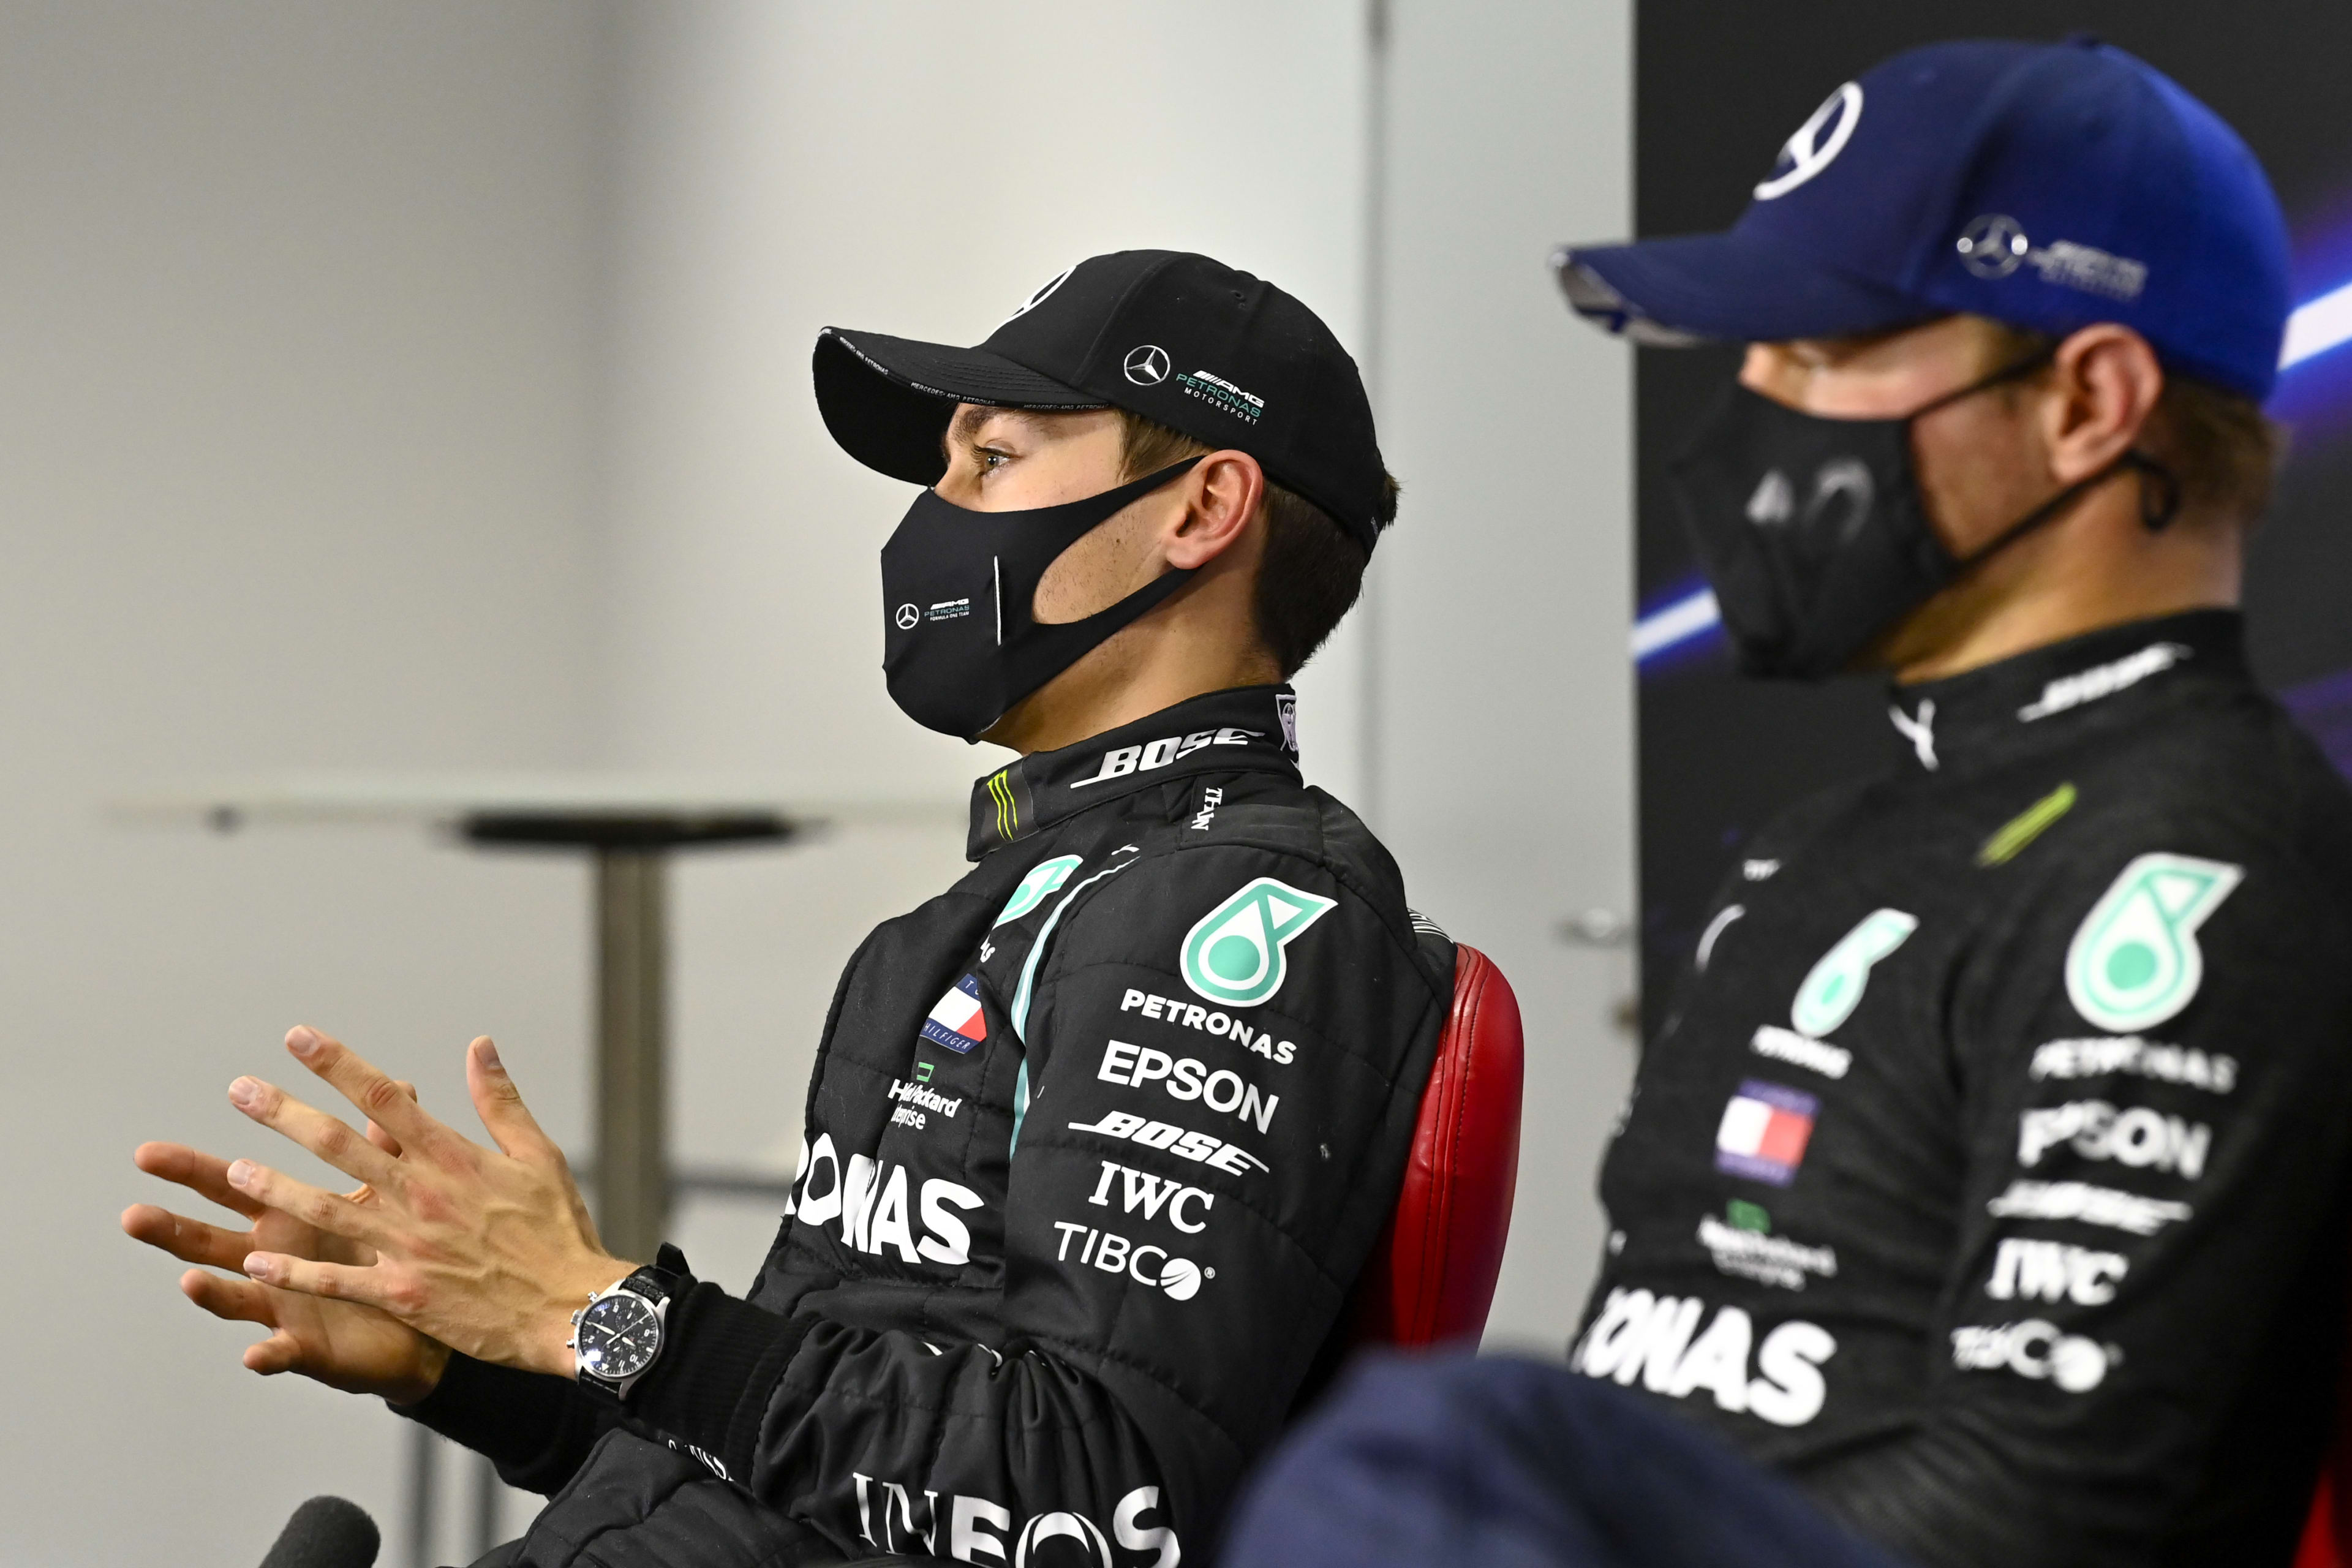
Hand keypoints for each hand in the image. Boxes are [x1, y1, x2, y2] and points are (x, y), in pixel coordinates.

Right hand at [122, 1089, 450, 1403]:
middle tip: (131, 1215)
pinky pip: (283, 1353)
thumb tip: (395, 1084)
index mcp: (284, 1217)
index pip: (228, 1187)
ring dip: (210, 1292)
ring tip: (188, 1281)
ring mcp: (281, 1306)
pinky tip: (254, 1354)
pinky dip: (268, 1354)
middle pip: (209, 1242)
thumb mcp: (383, 1193)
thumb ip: (379, 1145)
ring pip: (233, 1298)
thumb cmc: (388, 1251)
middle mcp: (269, 1261)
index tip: (145, 1154)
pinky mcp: (306, 1348)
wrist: (421, 1318)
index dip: (189, 1171)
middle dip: (169, 1229)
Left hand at [219, 1026, 629, 1376]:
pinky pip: (339, 1280)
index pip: (385, 1099)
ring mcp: (409, 1245)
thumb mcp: (538, 1155)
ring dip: (277, 1189)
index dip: (339, 1065)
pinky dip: (295, 1272)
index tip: (299, 1039)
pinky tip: (256, 1263)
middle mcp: (423, 1195)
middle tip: (240, 1090)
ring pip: (328, 1209)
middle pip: (341, 1145)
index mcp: (453, 1157)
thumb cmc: (559, 1230)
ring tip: (234, 1170)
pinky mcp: (404, 1293)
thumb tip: (479, 1046)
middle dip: (286, 1114)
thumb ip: (500, 1101)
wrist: (572, 1308)